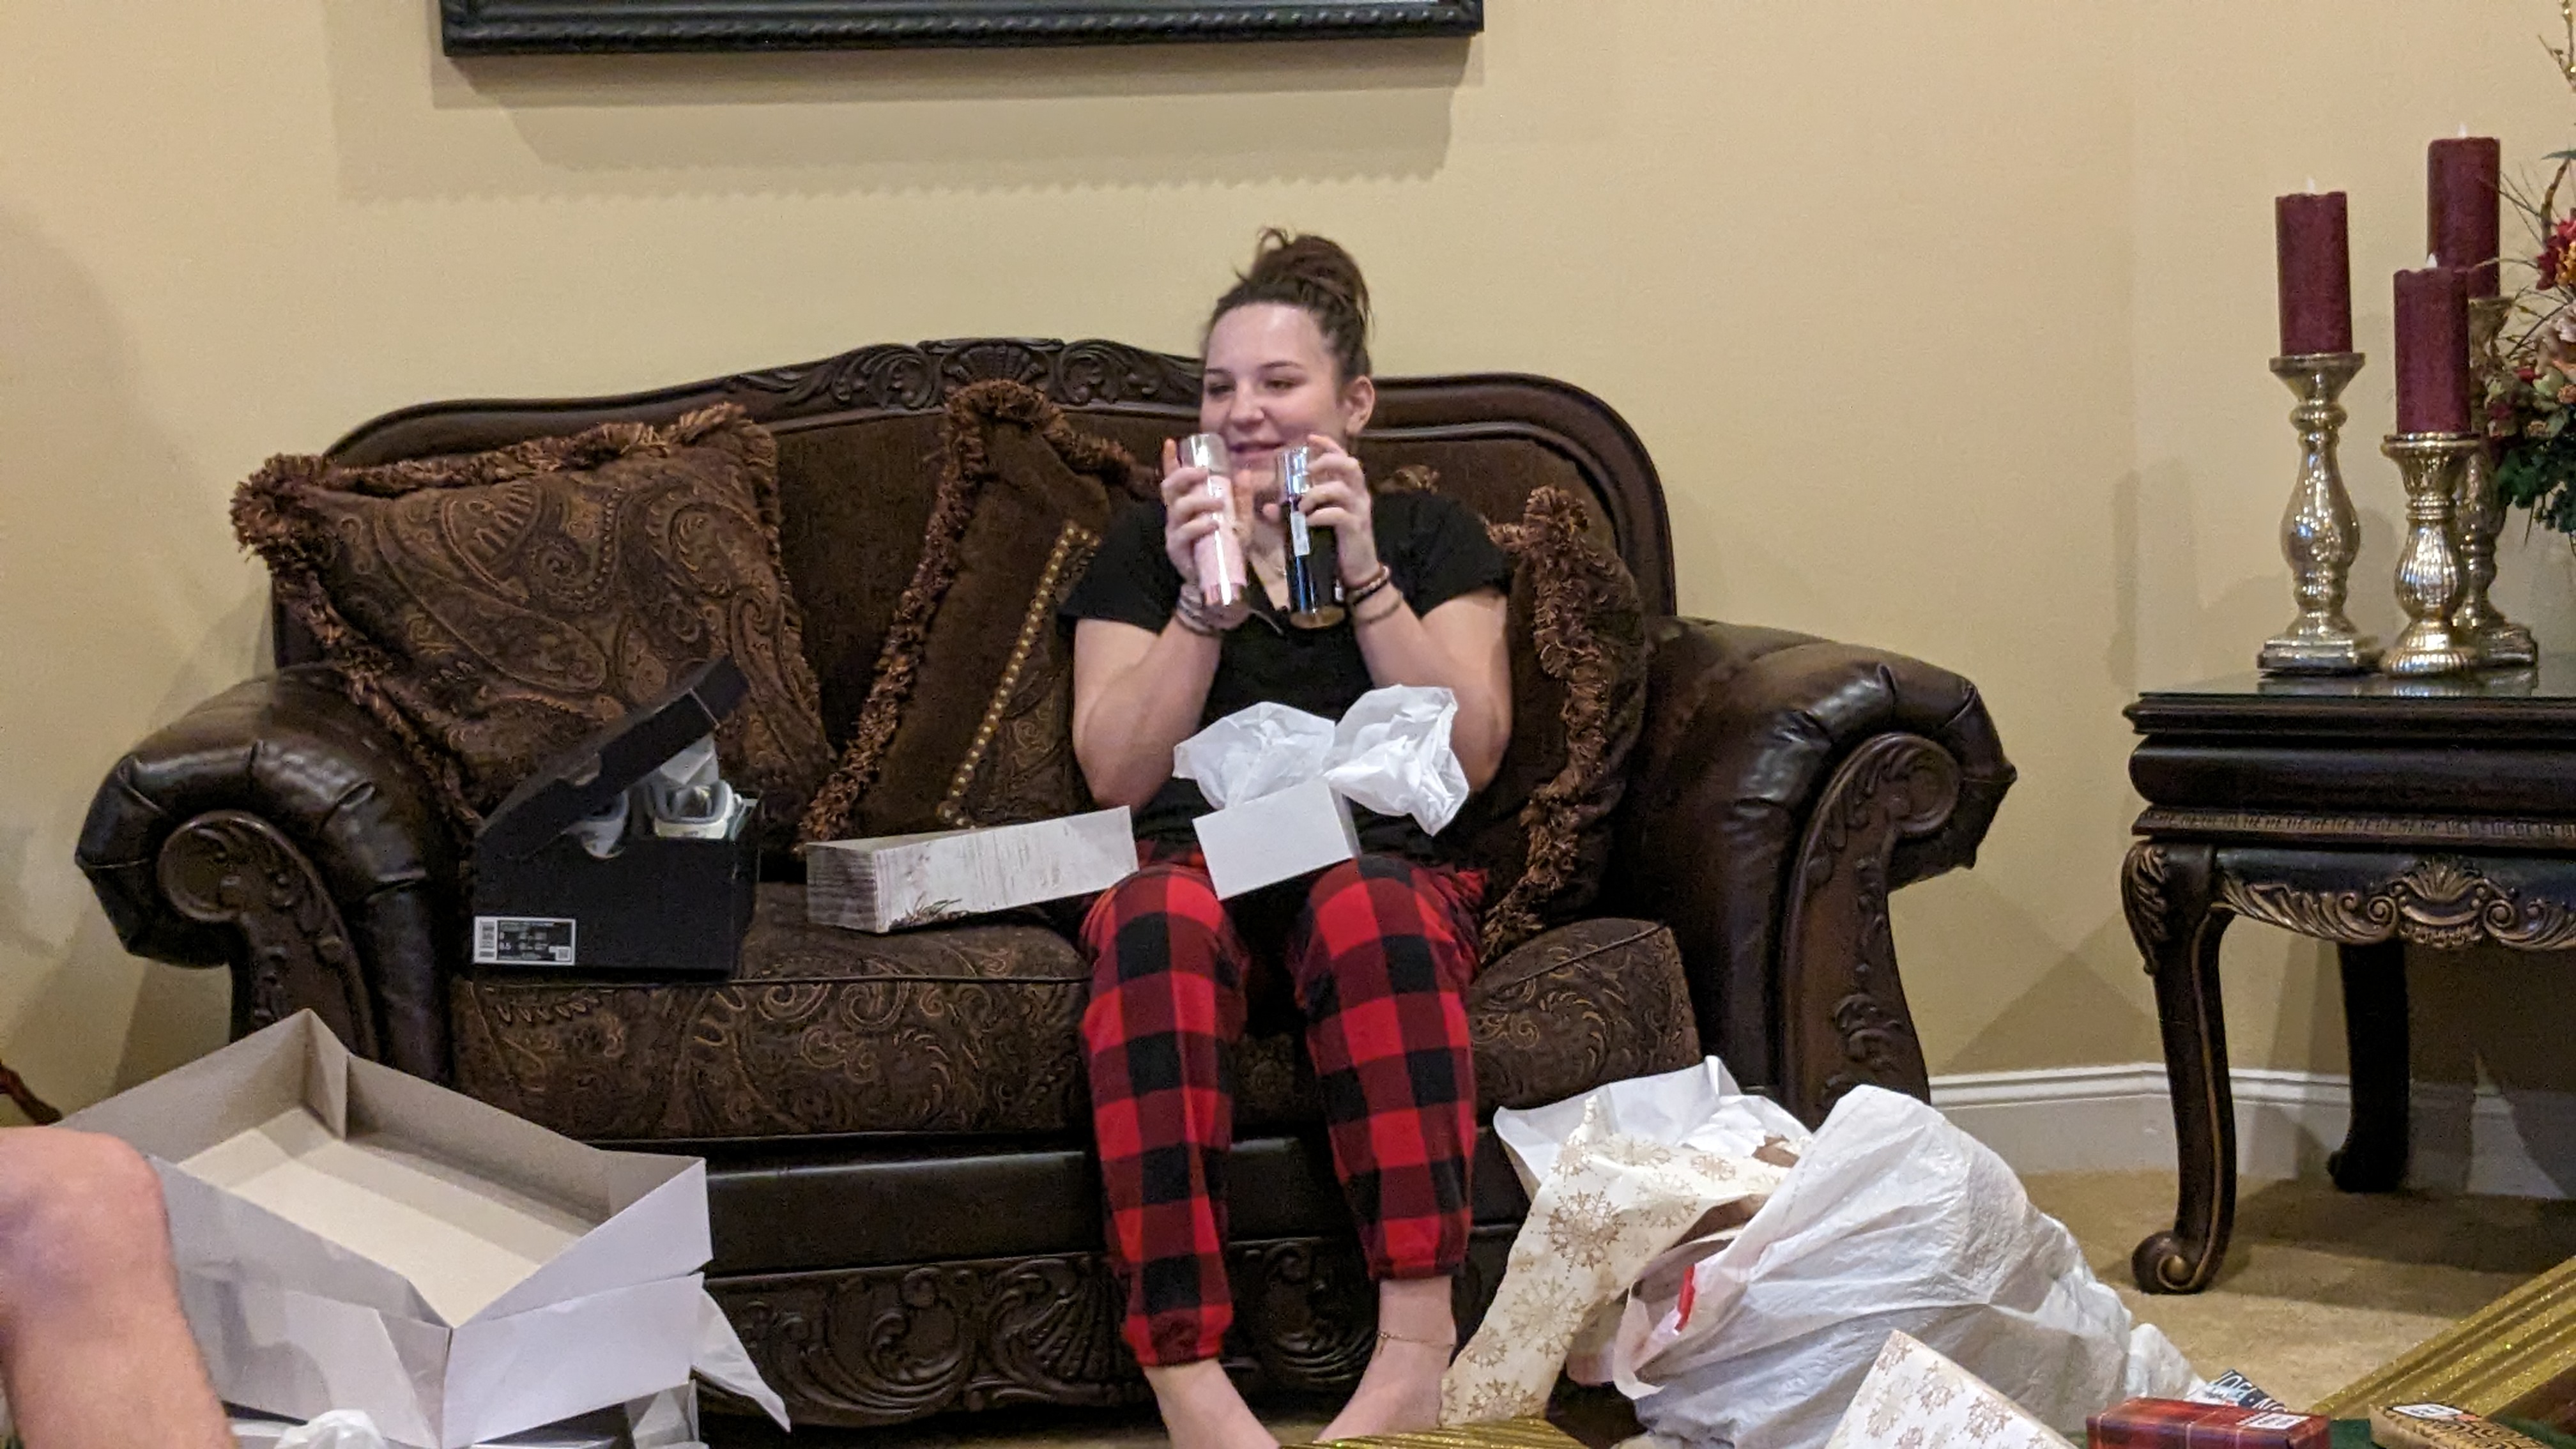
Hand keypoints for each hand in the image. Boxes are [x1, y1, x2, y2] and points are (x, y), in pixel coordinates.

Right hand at [1159, 439, 1250, 629]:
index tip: (1171, 442)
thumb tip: (1244, 472)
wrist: (1219, 582)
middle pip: (1170, 487)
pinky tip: (1213, 524)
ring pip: (1178, 508)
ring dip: (1199, 501)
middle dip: (1184, 475)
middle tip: (1203, 472)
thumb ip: (1242, 499)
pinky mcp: (1176, 548)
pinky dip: (1199, 525)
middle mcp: (1177, 516)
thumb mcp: (1241, 521)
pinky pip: (1185, 532)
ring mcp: (1174, 531)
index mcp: (1188, 505)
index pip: (1175, 479)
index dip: (1170, 461)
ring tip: (1219, 503)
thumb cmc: (1227, 549)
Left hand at [1294, 434, 1380, 585]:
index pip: (1344, 458)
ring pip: (1341, 489)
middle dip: (1326, 462)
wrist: (1357, 571)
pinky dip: (1320, 515)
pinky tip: (1308, 522)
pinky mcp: (1356, 528)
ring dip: (1316, 493)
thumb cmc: (1336, 542)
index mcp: (1351, 489)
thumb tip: (1269, 507)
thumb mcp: (1314, 524)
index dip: (1329, 445)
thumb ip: (1294, 513)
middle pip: (1350, 465)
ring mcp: (1359, 511)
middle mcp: (1359, 495)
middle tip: (1306, 472)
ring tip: (1301, 506)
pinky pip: (1339, 514)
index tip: (1310, 437)